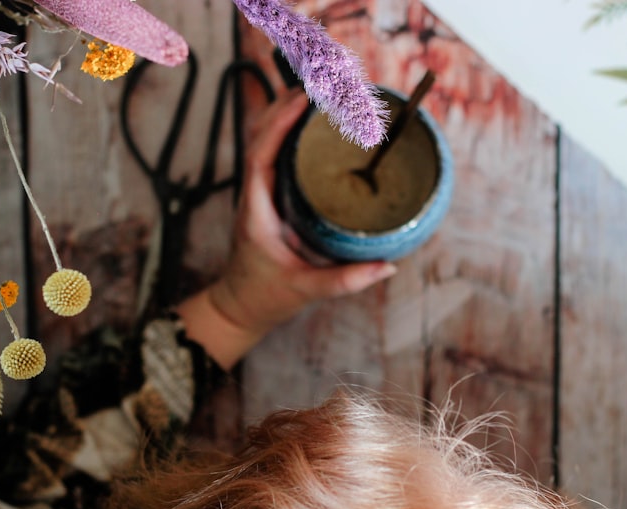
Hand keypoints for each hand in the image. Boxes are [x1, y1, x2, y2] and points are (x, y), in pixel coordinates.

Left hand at [176, 90, 396, 368]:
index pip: (260, 155)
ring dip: (285, 113)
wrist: (240, 307)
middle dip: (285, 105)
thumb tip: (387, 266)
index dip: (279, 124)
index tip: (302, 100)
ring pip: (264, 141)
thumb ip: (345, 281)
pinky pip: (273, 154)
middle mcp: (254, 195)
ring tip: (317, 92)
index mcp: (256, 211)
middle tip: (319, 84)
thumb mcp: (306, 289)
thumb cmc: (266, 296)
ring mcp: (259, 193)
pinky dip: (288, 132)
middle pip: (260, 136)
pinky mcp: (268, 197)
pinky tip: (311, 125)